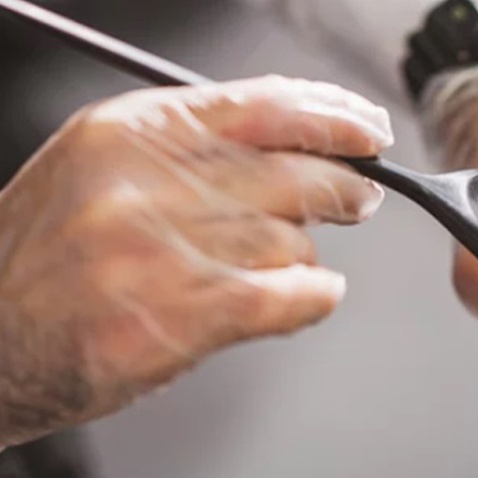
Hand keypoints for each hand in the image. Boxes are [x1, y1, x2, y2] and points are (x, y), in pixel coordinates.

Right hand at [0, 76, 392, 445]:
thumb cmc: (51, 257)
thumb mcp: (105, 168)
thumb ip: (196, 149)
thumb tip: (300, 145)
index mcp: (131, 132)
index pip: (263, 105)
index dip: (332, 116)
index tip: (368, 130)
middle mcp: (144, 181)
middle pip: (293, 172)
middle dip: (344, 188)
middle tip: (359, 198)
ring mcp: (160, 250)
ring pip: (292, 240)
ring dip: (301, 257)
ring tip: (274, 269)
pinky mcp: (178, 315)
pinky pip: (290, 293)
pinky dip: (315, 296)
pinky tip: (311, 296)